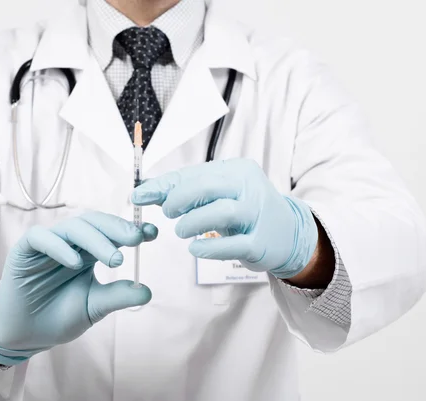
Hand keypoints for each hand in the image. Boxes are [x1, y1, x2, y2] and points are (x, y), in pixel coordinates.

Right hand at [0, 212, 157, 365]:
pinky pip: (41, 237)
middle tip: (137, 239)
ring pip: (73, 227)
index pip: (111, 231)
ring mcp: (47, 243)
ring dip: (96, 239)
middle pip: (94, 222)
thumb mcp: (94, 307)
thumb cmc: (59, 317)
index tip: (153, 232)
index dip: (131, 228)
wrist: (26, 336)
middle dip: (117, 228)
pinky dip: (59, 246)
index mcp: (88, 251)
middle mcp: (70, 242)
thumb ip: (117, 296)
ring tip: (114, 259)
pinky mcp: (24, 250)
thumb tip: (147, 291)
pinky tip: (75, 262)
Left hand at [132, 158, 317, 278]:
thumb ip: (182, 191)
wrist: (288, 234)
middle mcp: (250, 187)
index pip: (194, 173)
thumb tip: (141, 191)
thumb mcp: (217, 195)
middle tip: (167, 213)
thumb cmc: (242, 211)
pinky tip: (195, 250)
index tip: (137, 196)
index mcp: (236, 170)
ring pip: (221, 212)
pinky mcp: (261, 242)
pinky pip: (233, 244)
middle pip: (207, 186)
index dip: (163, 185)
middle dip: (179, 199)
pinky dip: (209, 248)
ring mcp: (257, 215)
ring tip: (181, 231)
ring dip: (193, 222)